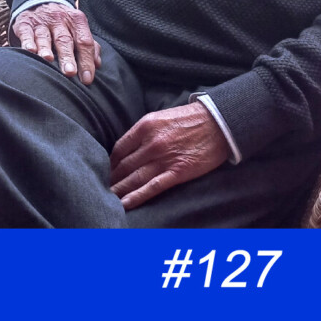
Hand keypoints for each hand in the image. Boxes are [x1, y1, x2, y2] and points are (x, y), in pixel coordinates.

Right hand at [11, 2, 101, 83]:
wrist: (40, 1)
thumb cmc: (63, 23)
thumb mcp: (77, 27)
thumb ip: (88, 44)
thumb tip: (97, 64)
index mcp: (76, 20)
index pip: (84, 41)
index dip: (86, 60)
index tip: (87, 79)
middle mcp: (59, 19)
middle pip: (64, 40)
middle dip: (67, 56)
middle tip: (70, 72)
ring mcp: (41, 21)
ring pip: (44, 36)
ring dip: (46, 48)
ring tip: (48, 60)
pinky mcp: (24, 23)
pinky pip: (26, 33)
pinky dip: (27, 42)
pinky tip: (30, 51)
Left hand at [109, 102, 228, 209]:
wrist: (219, 122)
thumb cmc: (191, 118)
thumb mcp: (161, 116)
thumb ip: (144, 132)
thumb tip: (128, 148)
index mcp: (145, 126)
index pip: (119, 148)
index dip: (109, 163)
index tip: (105, 171)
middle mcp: (151, 143)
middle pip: (123, 166)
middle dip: (110, 179)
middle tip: (100, 188)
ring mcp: (164, 159)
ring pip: (134, 178)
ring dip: (118, 191)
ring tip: (107, 200)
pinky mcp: (177, 172)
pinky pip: (152, 187)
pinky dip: (136, 197)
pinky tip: (124, 204)